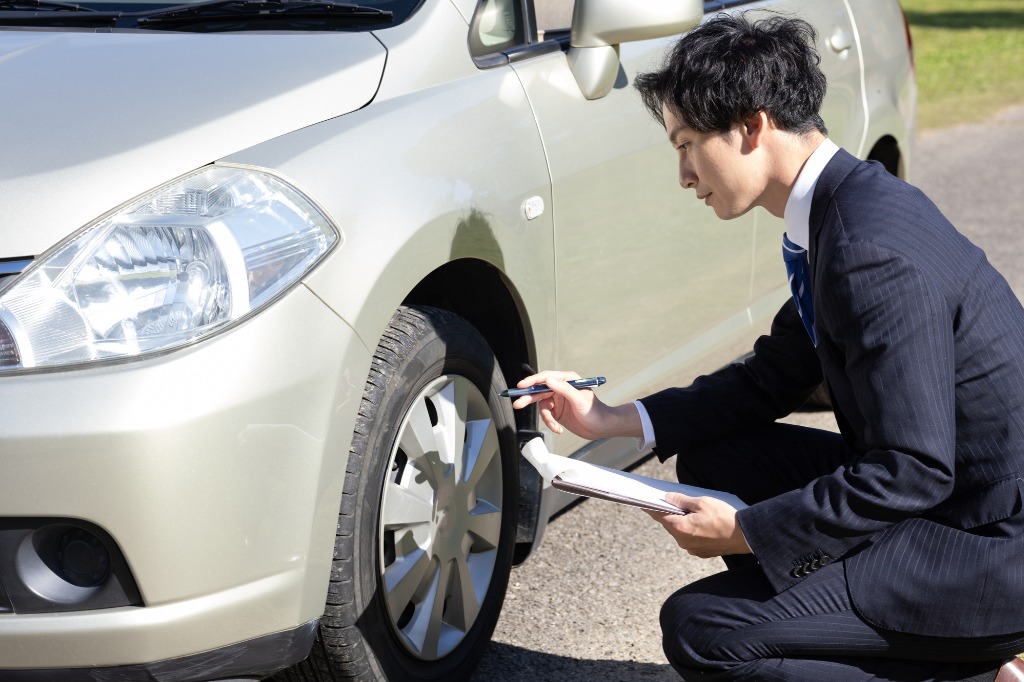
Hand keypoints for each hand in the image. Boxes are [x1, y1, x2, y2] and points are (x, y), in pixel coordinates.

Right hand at [509, 370, 639, 440]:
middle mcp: (561, 388)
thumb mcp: (579, 399)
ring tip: (554, 426)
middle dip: (529, 398)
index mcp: (567, 380)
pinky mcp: (558, 411)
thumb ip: (563, 388)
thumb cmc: (595, 411)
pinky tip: (559, 429)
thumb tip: (548, 380)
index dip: (532, 381)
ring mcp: (559, 400)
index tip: (521, 386)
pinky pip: (547, 415)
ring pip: (542, 405)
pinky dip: (551, 423)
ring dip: (546, 417)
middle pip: (540, 390)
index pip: (546, 378)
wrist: (602, 427)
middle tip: (518, 403)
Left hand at [645, 493, 751, 558]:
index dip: (650, 506)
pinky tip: (699, 521)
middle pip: (669, 524)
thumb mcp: (702, 502)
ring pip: (680, 532)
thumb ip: (681, 500)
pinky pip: (690, 538)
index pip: (659, 515)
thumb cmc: (724, 517)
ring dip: (681, 521)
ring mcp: (692, 549)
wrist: (745, 536)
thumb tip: (668, 498)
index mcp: (680, 528)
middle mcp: (683, 542)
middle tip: (667, 500)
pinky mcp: (701, 552)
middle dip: (668, 512)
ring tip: (687, 509)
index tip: (642, 501)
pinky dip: (690, 529)